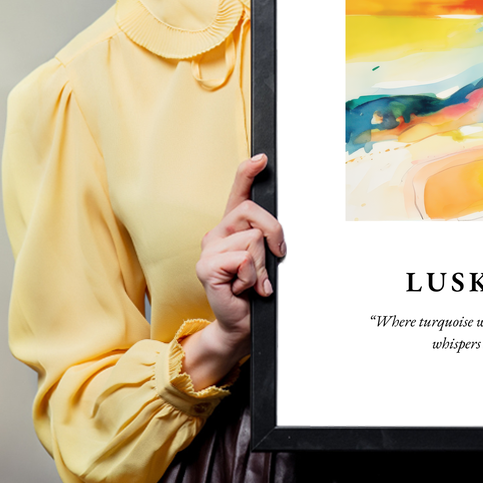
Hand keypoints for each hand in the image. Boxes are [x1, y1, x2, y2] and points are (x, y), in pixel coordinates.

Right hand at [181, 154, 285, 388]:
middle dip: (274, 234)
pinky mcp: (206, 267)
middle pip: (253, 212)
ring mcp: (208, 249)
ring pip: (253, 239)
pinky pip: (243, 259)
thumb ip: (267, 238)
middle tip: (275, 258)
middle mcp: (217, 233)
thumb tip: (276, 231)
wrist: (241, 323)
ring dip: (262, 265)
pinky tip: (243, 288)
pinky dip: (252, 277)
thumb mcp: (266, 258)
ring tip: (253, 281)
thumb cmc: (255, 290)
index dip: (248, 172)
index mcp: (232, 227)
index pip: (238, 192)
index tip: (262, 158)